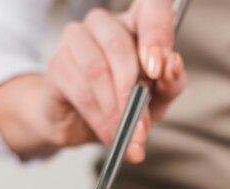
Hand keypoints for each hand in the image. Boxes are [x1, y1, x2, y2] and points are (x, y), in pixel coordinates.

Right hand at [0, 0, 186, 159]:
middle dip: (132, 92)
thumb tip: (172, 66)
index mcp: (137, 23)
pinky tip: (109, 134)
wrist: (82, 125)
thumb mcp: (158, 97)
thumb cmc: (125, 102)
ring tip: (126, 135)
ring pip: (98, 71)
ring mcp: (77, 39)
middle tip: (141, 124)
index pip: (153, 6)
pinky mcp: (57, 63)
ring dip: (115, 110)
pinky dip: (100, 119)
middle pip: (119, 46)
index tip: (159, 69)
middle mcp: (105, 23)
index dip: (157, 32)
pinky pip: (81, 92)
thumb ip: (171, 83)